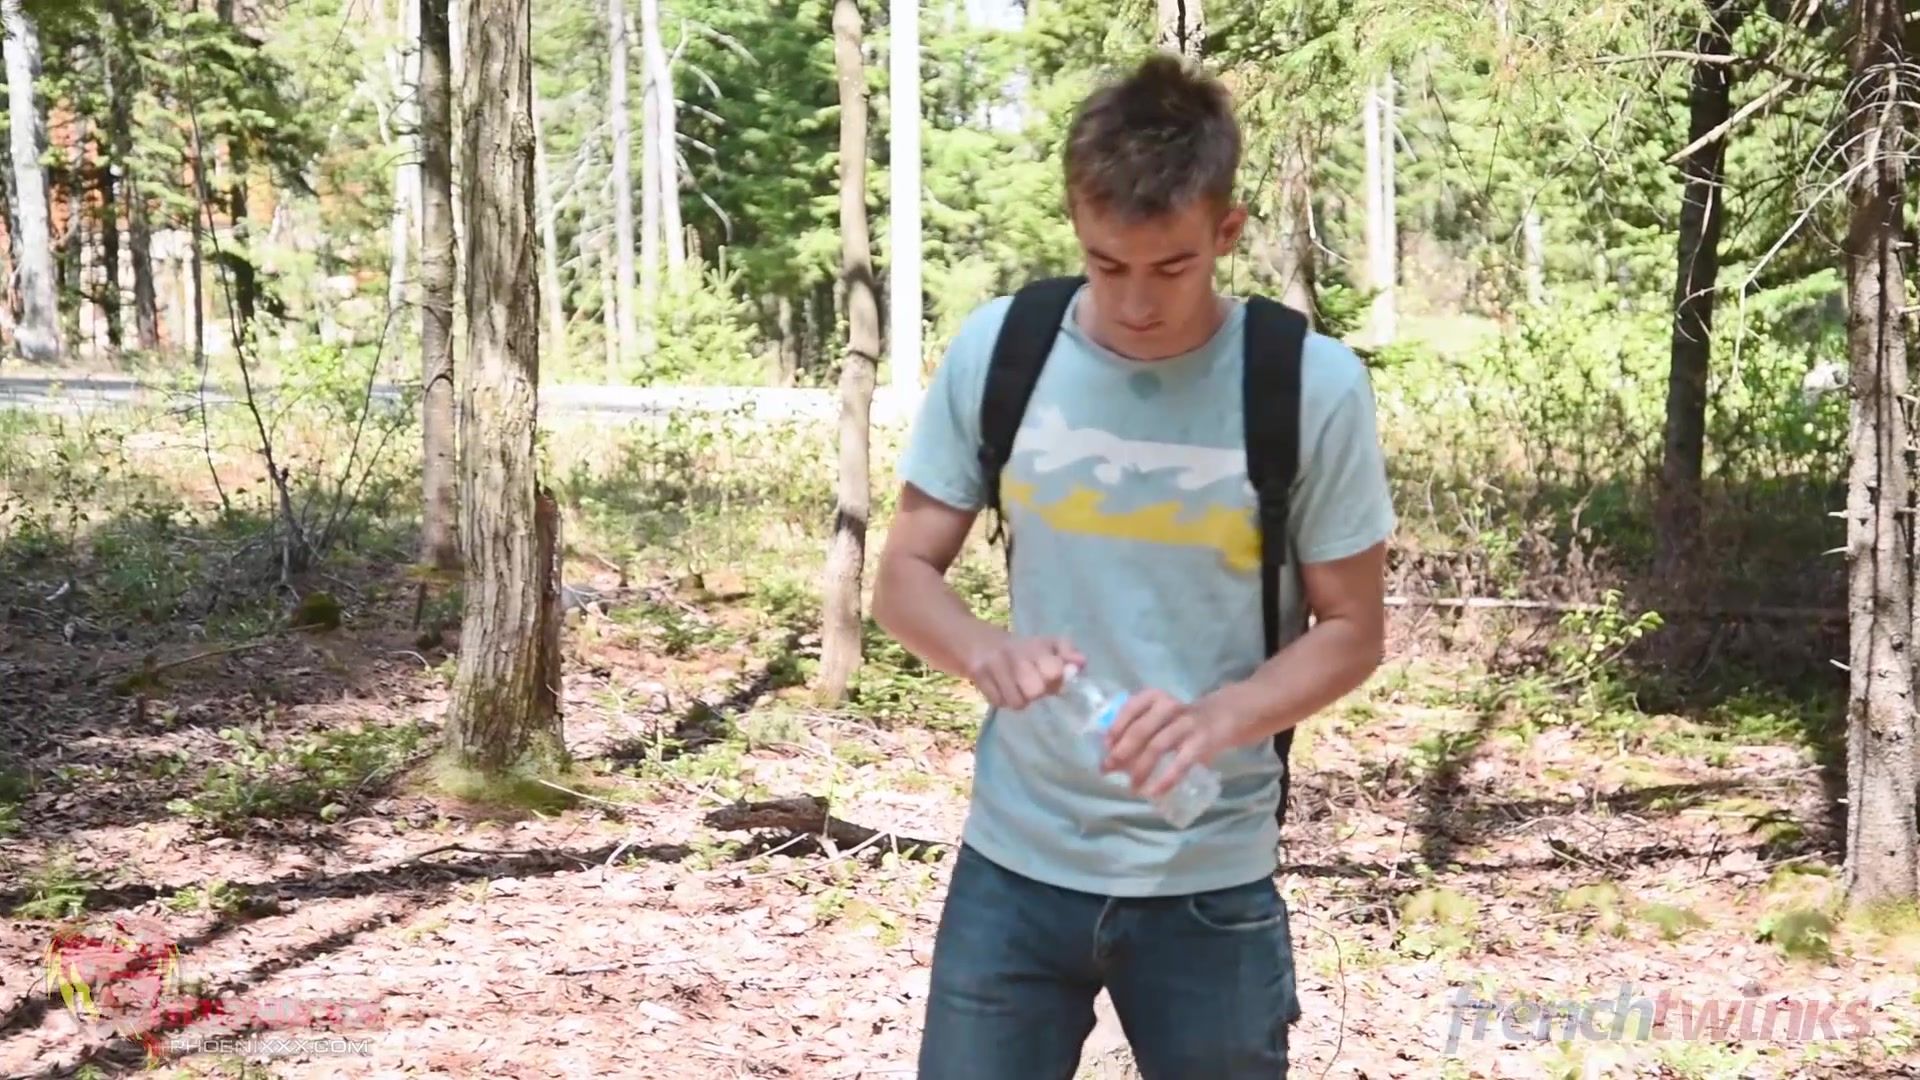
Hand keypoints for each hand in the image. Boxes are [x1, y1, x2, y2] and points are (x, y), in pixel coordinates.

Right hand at [964, 635, 1082, 709]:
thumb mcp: (1045, 645)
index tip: (1051, 679)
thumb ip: (1067, 653)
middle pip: (1035, 691)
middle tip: (1030, 687)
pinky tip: (1001, 689)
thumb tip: (1081, 663)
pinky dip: (1002, 700)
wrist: (973, 639)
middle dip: (1036, 694)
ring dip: (1019, 700)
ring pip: (1017, 702)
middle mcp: (1016, 651)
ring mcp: (994, 662)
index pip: (1055, 671)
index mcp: (1037, 645)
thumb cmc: (1018, 649)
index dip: (1056, 681)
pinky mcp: (977, 673)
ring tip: (1016, 689)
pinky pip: (998, 702)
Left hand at [1101, 690, 1231, 798]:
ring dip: (1141, 769)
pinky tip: (1156, 792)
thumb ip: (1138, 731)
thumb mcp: (1159, 717)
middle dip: (1121, 752)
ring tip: (1132, 786)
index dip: (1115, 728)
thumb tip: (1111, 760)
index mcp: (1154, 697)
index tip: (1105, 747)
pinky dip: (1167, 779)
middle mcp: (1169, 707)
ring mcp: (1186, 723)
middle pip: (1140, 730)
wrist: (1220, 717)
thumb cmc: (1178, 721)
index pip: (1130, 708)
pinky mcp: (1201, 741)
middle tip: (1108, 770)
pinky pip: (1181, 762)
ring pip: (1157, 746)